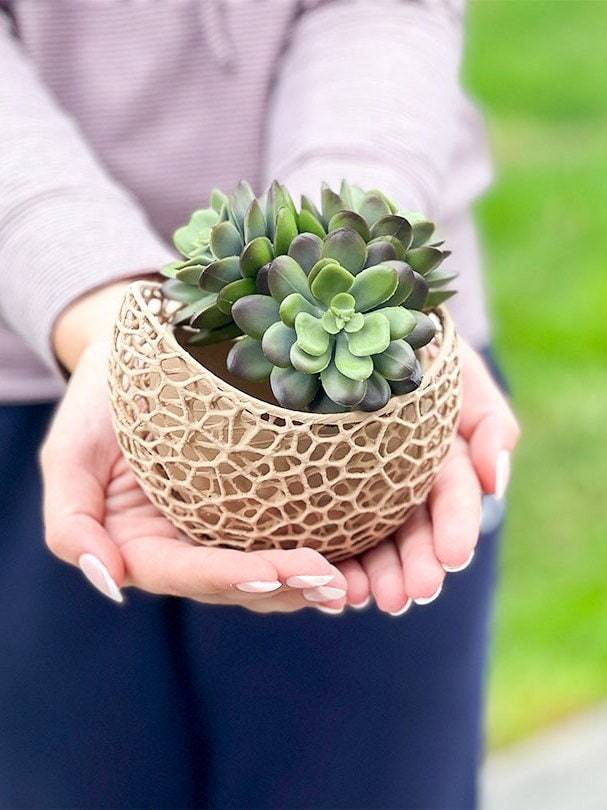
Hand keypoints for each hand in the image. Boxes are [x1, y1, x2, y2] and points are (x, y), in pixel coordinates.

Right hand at [41, 340, 347, 611]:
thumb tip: (109, 580)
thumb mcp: (67, 454)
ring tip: (351, 581)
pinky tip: (356, 551)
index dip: (228, 578)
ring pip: (266, 571)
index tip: (275, 575)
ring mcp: (221, 528)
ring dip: (307, 582)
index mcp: (141, 545)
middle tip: (334, 582)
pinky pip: (283, 532)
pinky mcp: (252, 502)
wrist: (138, 350)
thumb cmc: (98, 399)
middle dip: (283, 586)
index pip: (185, 573)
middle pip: (235, 583)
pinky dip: (320, 547)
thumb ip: (71, 524)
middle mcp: (185, 545)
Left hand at [335, 340, 520, 613]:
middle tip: (406, 595)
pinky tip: (324, 579)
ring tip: (358, 598)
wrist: (358, 329)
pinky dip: (328, 557)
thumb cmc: (423, 352)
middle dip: (411, 567)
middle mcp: (403, 485)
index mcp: (442, 464)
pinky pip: (326, 527)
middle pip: (411, 532)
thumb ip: (491, 426)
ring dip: (369, 574)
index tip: (452, 557)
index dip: (455, 528)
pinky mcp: (321, 489)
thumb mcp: (465, 377)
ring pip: (369, 540)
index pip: (453, 500)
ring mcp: (362, 491)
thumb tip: (497, 483)